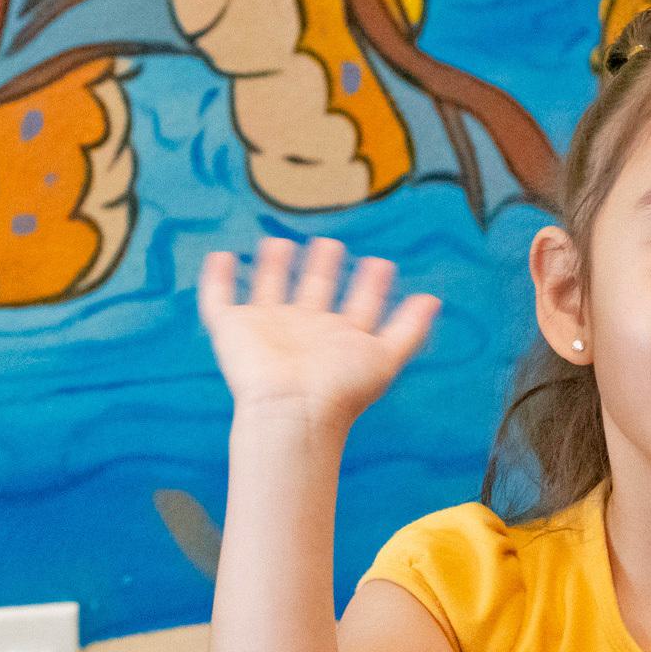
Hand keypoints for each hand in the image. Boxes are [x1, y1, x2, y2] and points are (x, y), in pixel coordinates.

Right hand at [197, 237, 439, 432]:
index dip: (370, 287)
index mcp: (339, 338)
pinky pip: (219, 300)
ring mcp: (266, 329)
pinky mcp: (232, 329)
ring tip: (277, 242)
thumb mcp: (386, 357)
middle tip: (330, 244)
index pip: (358, 307)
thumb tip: (433, 299)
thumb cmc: (339, 390)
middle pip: (314, 293)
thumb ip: (409, 328)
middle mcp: (304, 332)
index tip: (381, 263)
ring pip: (268, 291)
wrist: (291, 409)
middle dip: (322, 269)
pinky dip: (216, 279)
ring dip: (273, 268)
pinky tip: (221, 256)